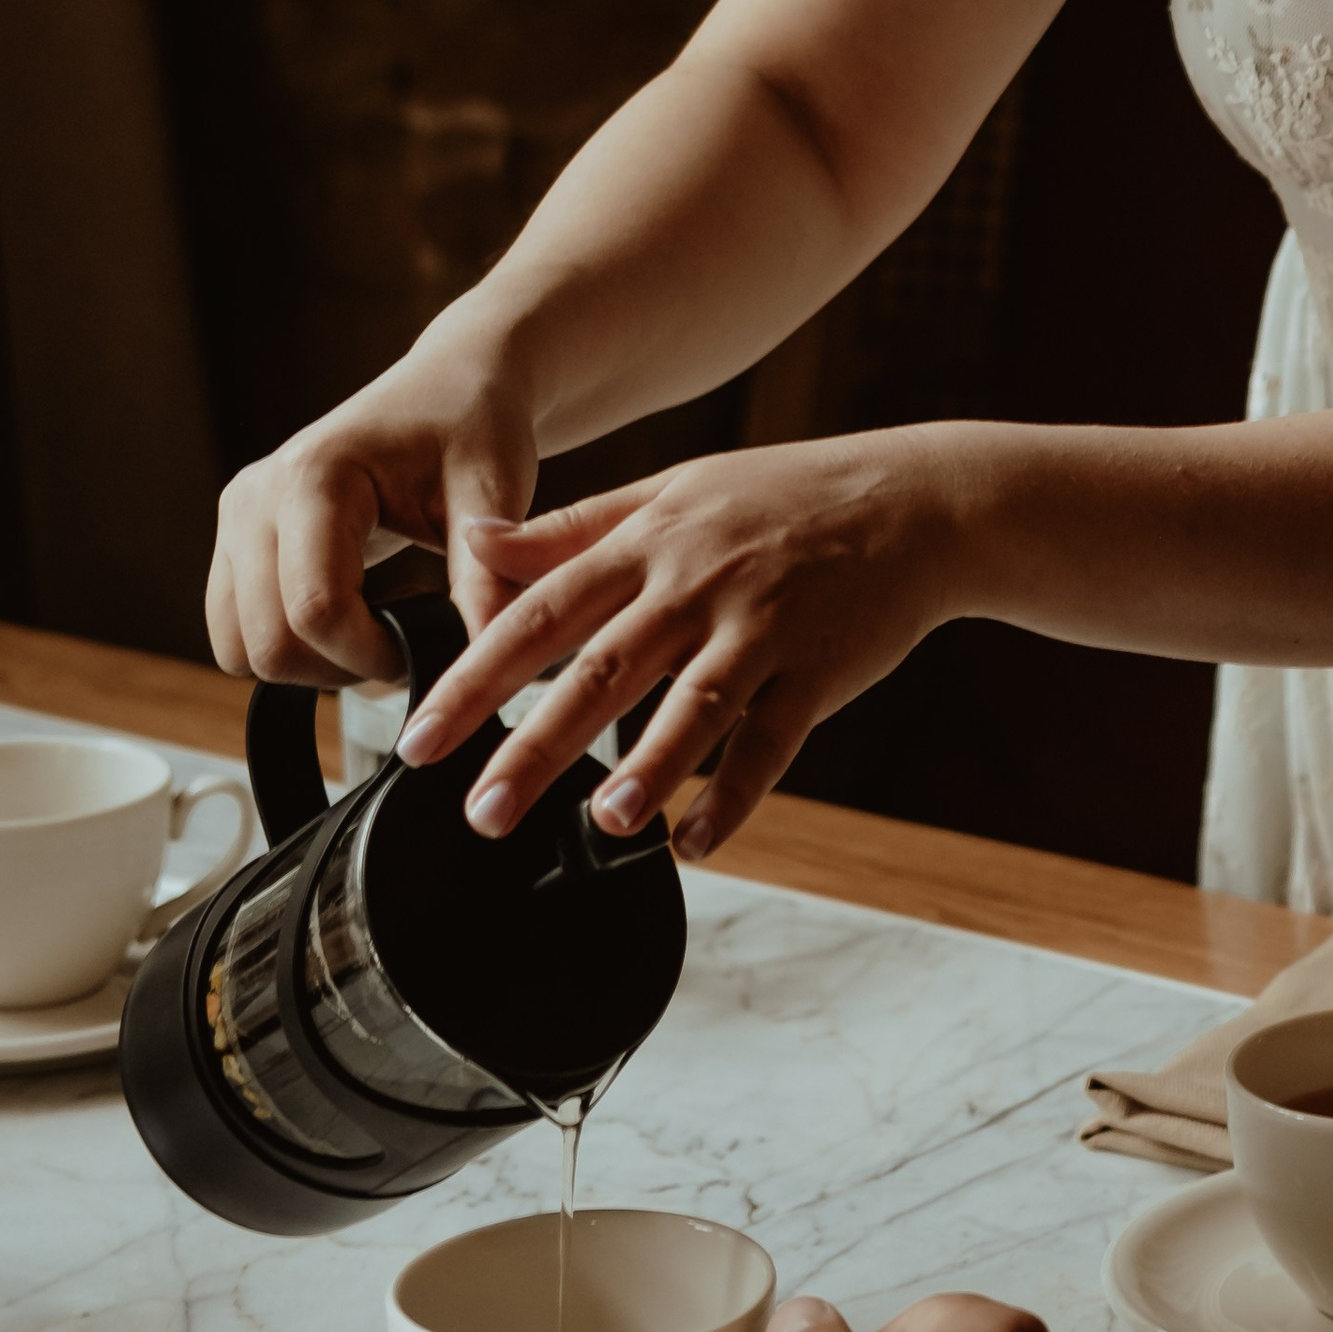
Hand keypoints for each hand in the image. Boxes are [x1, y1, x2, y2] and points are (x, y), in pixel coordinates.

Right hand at [206, 345, 540, 689]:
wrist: (449, 389)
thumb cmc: (473, 427)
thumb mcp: (492, 492)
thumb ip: (489, 578)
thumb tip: (489, 661)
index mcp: (312, 477)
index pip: (315, 609)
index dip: (374, 655)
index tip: (430, 644)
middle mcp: (255, 498)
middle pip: (270, 643)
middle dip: (343, 668)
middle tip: (408, 644)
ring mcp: (237, 522)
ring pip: (241, 650)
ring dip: (312, 666)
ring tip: (381, 628)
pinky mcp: (236, 545)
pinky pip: (238, 635)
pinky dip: (292, 649)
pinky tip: (353, 618)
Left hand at [394, 431, 970, 852]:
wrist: (914, 500)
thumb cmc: (784, 497)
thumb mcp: (670, 490)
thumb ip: (569, 526)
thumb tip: (472, 542)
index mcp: (649, 540)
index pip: (541, 612)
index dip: (474, 678)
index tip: (418, 740)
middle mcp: (698, 582)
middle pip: (602, 669)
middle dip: (534, 744)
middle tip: (481, 812)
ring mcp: (763, 625)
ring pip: (695, 704)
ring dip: (647, 768)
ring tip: (603, 824)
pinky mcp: (820, 667)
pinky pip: (774, 739)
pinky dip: (734, 794)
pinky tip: (694, 841)